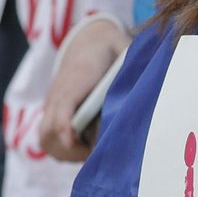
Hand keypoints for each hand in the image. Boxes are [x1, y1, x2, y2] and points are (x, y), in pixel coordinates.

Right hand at [37, 16, 127, 160]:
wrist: (87, 42)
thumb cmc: (109, 50)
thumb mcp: (122, 49)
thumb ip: (132, 61)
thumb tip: (152, 76)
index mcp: (77, 78)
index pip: (63, 106)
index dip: (67, 129)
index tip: (80, 145)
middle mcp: (59, 93)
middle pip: (48, 130)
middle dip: (68, 149)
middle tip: (93, 153)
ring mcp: (52, 103)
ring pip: (44, 137)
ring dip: (63, 152)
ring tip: (88, 154)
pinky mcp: (52, 111)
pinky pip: (46, 137)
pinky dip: (59, 149)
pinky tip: (81, 150)